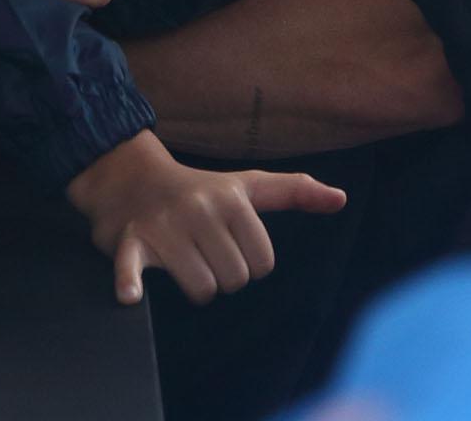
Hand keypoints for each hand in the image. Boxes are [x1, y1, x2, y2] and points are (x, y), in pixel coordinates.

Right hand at [65, 130, 345, 306]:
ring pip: (201, 289)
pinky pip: (131, 270)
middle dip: (221, 275)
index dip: (249, 263)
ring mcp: (164, 226)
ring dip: (194, 285)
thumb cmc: (199, 189)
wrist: (130, 177)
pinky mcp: (128, 241)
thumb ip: (296, 192)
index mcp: (233, 199)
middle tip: (204, 253)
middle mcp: (201, 210)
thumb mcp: (248, 184)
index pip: (262, 264)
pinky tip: (132, 293)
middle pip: (233, 280)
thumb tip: (342, 198)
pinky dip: (130, 284)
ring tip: (183, 261)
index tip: (230, 246)